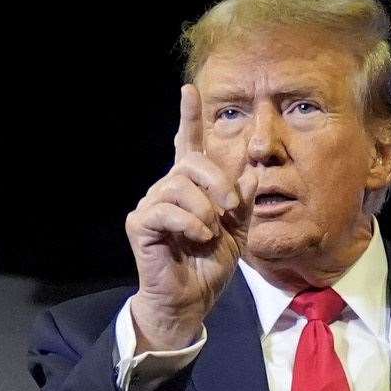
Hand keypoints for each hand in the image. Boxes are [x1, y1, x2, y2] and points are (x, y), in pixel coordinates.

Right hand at [125, 85, 258, 349]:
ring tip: (209, 233)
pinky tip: (197, 237)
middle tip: (230, 209)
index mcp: (191, 188)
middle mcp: (167, 189)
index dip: (188, 118)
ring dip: (205, 210)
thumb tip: (251, 171)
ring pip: (180, 186)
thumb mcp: (237, 231)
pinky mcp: (140, 224)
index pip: (187, 145)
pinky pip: (166, 210)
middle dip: (218, 181)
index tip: (188, 89)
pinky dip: (189, 223)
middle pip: (192, 162)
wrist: (191, 300)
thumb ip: (242, 201)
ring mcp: (151, 205)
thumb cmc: (210, 266)